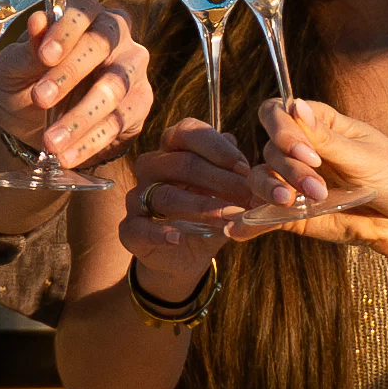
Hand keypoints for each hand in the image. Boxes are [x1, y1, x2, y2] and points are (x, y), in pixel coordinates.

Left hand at [1, 0, 153, 174]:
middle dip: (71, 73)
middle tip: (40, 99)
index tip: (45, 55)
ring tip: (51, 141)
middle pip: (103, 43)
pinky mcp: (140, 103)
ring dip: (80, 116)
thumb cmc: (26, 84)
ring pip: (114, 87)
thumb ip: (27, 49)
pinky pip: (120, 121)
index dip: (68, 28)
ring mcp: (132, 69)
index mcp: (84, 15)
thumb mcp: (14, 69)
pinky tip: (68, 155)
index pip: (84, 6)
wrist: (34, 126)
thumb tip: (38, 22)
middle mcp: (116, 35)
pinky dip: (91, 141)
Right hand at [111, 117, 292, 277]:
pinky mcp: (130, 228)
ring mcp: (138, 197)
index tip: (245, 168)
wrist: (186, 256)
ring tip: (228, 217)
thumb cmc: (209, 213)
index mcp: (174, 148)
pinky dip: (160, 232)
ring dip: (200, 206)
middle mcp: (152, 167)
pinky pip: (139, 227)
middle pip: (181, 163)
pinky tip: (179, 237)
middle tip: (249, 197)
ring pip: (164, 195)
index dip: (217, 148)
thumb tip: (258, 165)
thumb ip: (239, 177)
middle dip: (219, 180)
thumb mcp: (229, 194)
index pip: (187, 132)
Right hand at [251, 95, 387, 250]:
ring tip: (291, 202)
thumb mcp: (366, 157)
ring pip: (261, 178)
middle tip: (317, 187)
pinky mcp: (295, 214)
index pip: (279, 113)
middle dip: (290, 168)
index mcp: (321, 125)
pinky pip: (265, 214)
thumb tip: (295, 105)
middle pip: (270, 149)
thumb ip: (326, 140)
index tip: (305, 152)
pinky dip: (249, 220)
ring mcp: (296, 182)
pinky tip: (237, 228)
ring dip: (270, 189)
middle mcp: (303, 151)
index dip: (282, 129)